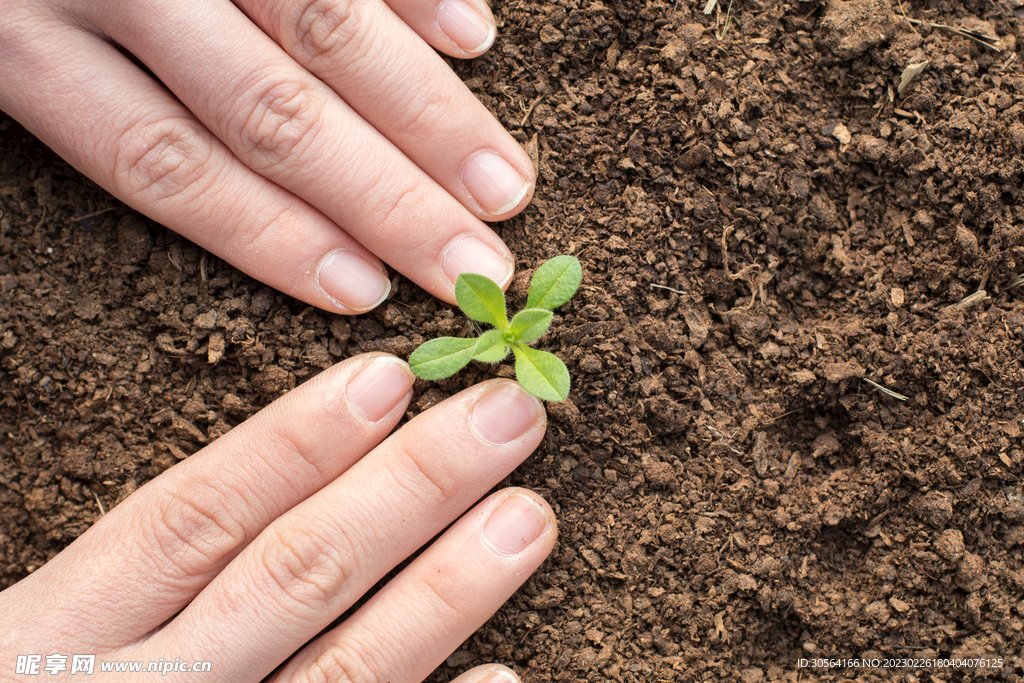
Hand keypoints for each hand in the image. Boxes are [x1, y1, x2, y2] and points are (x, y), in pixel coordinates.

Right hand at [0, 355, 555, 681]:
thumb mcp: (33, 636)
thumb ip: (136, 574)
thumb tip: (287, 481)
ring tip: (527, 518)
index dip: (293, 447)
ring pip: (341, 671)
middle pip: (291, 577)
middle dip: (410, 489)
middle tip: (506, 417)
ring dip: (445, 594)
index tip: (390, 378)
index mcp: (58, 638)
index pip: (191, 522)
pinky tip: (504, 677)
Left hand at [1, 0, 534, 312]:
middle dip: (385, 198)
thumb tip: (241, 191)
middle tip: (475, 267)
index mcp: (18, 42)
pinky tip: (473, 37)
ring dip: (425, 111)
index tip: (364, 293)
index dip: (270, 236)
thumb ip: (85, 99)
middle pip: (269, 113)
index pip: (167, 163)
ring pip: (319, 27)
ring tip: (503, 183)